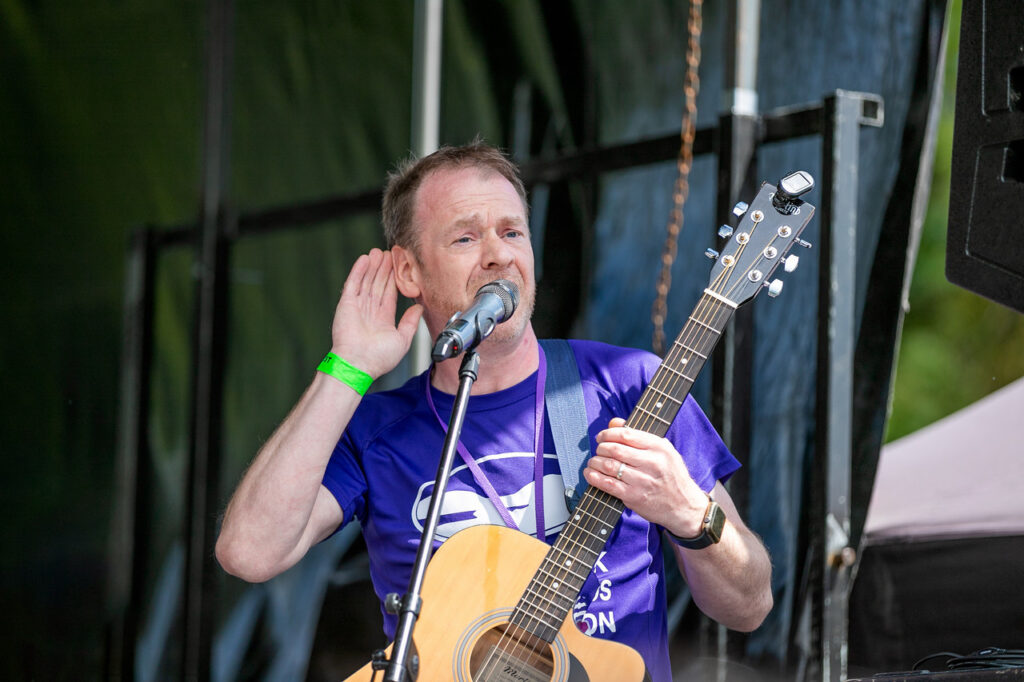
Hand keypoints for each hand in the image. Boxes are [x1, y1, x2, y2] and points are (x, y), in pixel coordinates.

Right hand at [329, 248, 422, 378]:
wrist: (359, 364)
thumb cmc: (379, 359)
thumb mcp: (402, 340)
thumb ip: (410, 322)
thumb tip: (419, 308)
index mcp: (382, 320)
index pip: (389, 294)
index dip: (393, 280)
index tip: (398, 267)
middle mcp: (369, 312)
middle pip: (378, 284)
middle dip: (384, 269)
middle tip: (390, 253)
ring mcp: (357, 307)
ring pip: (366, 281)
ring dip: (372, 266)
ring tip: (378, 252)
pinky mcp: (346, 304)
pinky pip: (353, 284)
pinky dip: (358, 271)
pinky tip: (364, 259)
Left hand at [583, 417, 708, 537]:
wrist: (684, 506)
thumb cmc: (672, 476)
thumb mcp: (663, 451)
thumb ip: (638, 435)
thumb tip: (614, 422)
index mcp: (659, 447)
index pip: (626, 434)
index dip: (608, 433)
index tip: (601, 436)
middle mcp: (652, 463)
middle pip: (615, 449)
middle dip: (600, 448)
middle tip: (598, 450)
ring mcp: (643, 481)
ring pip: (609, 466)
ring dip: (595, 462)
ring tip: (593, 462)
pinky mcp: (634, 497)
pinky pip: (608, 484)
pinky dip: (594, 478)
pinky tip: (590, 474)